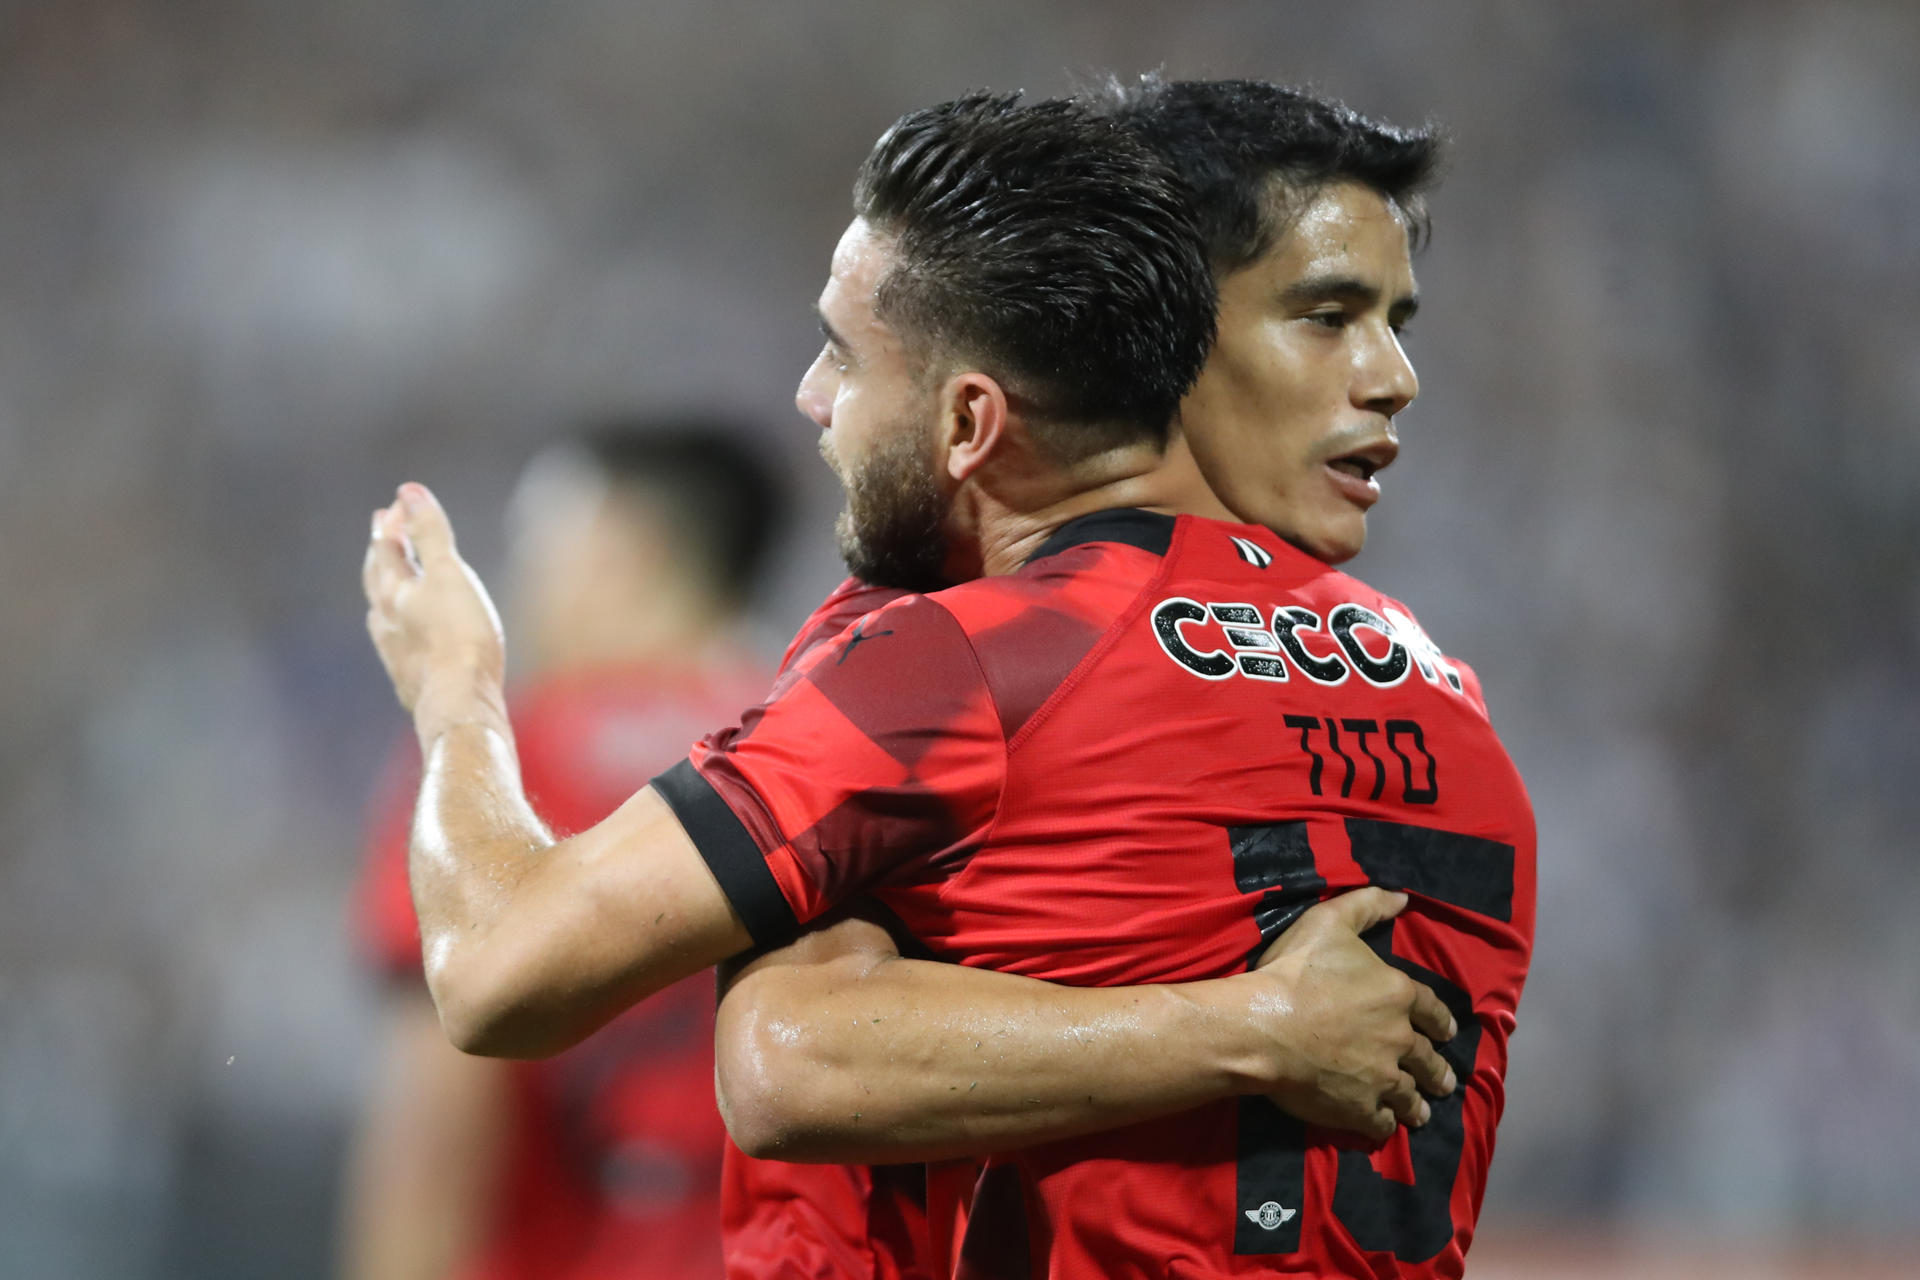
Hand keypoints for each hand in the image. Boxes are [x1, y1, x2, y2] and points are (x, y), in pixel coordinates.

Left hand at [362, 483, 507, 737]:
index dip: (392, 524)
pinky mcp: (410, 682)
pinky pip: (396, 645)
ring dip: (385, 591)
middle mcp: (386, 622)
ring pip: (381, 614)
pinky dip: (399, 628)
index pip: (386, 548)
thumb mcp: (449, 574)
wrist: (460, 704)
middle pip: (377, 579)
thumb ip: (429, 534)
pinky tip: (405, 640)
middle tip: (381, 530)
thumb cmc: (459, 636)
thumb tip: (408, 491)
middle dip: (381, 552)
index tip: (396, 505)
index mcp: (393, 593)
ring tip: (386, 583)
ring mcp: (395, 654)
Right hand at [1241, 888, 1456, 1141]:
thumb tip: (1403, 896)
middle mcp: (1400, 1039)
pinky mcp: (1361, 1109)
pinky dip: (1385, 1124)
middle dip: (1438, 1072)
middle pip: (1429, 1060)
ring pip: (1411, 1097)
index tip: (1447, 1034)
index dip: (1441, 1023)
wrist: (1264, 1026)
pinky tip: (1384, 1125)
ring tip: (1420, 1112)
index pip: (1434, 1012)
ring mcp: (1383, 1079)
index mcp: (1398, 994)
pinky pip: (1382, 1123)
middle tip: (1443, 1082)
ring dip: (1418, 1104)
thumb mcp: (1330, 921)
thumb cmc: (1295, 971)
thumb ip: (1368, 905)